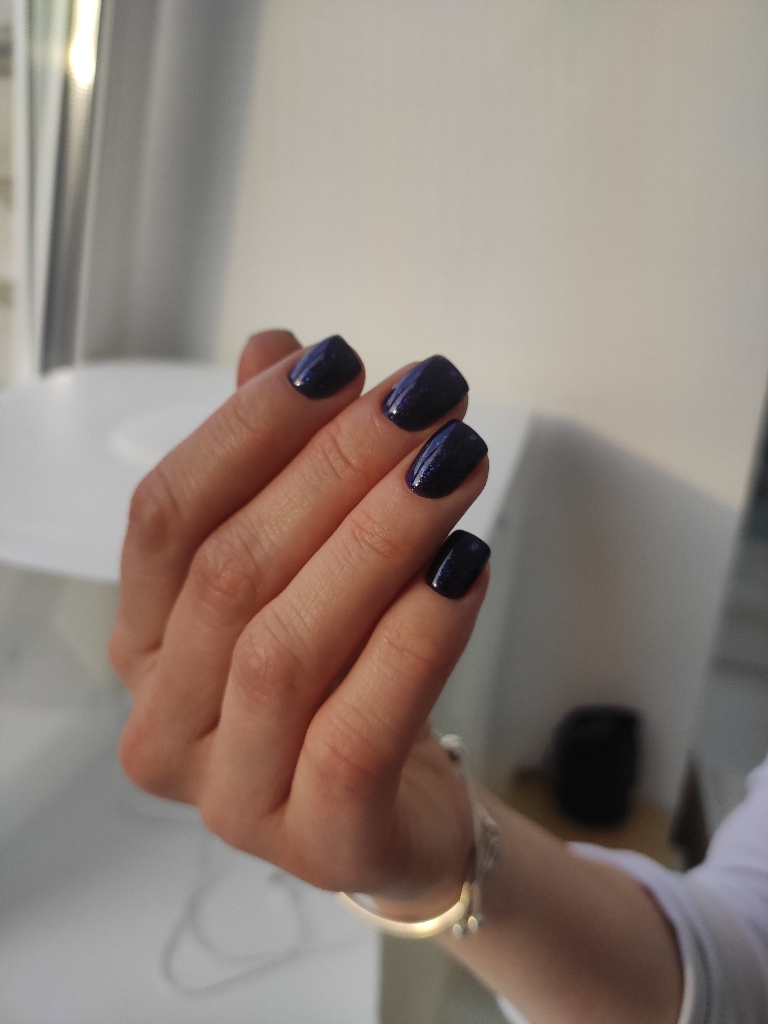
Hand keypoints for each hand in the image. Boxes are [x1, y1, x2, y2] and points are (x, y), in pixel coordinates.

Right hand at [110, 330, 489, 910]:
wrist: (401, 804)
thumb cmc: (343, 672)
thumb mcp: (302, 563)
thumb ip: (276, 462)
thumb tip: (276, 348)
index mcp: (145, 641)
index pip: (165, 518)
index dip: (247, 430)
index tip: (334, 362)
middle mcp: (165, 721)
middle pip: (232, 572)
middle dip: (336, 469)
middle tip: (426, 402)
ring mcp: (231, 796)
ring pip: (285, 647)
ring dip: (381, 537)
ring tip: (456, 462)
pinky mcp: (318, 843)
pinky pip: (357, 730)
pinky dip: (415, 637)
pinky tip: (464, 563)